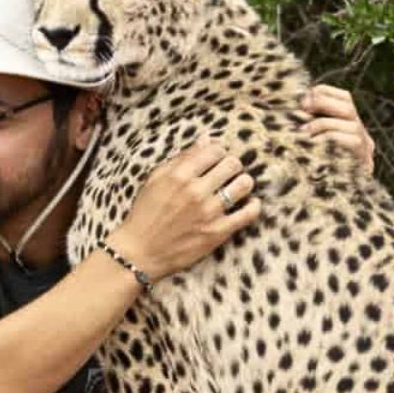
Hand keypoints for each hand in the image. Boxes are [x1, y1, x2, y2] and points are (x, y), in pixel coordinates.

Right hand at [108, 139, 260, 282]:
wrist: (140, 252)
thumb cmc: (145, 214)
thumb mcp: (155, 180)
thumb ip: (180, 159)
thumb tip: (205, 140)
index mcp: (179, 175)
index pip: (214, 150)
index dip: (219, 152)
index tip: (217, 158)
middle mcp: (195, 191)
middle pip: (232, 164)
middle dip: (232, 165)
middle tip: (228, 172)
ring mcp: (209, 212)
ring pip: (244, 184)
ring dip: (243, 182)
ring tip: (238, 187)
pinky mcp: (217, 232)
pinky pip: (249, 213)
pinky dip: (253, 206)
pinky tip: (249, 204)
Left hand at [299, 85, 375, 172]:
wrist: (333, 210)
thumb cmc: (313, 179)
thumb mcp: (311, 150)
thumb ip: (309, 130)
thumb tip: (291, 110)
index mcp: (350, 128)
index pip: (345, 98)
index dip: (323, 94)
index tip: (303, 100)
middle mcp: (362, 135)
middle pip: (348, 106)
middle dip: (322, 103)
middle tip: (302, 110)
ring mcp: (365, 149)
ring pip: (350, 122)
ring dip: (322, 125)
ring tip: (303, 135)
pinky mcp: (364, 161)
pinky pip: (350, 140)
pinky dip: (329, 139)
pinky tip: (313, 148)